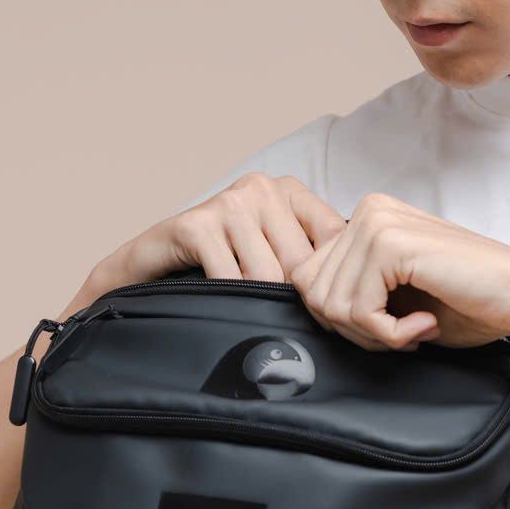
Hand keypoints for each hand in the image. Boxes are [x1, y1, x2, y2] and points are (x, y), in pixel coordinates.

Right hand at [59, 174, 347, 317]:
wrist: (150, 267)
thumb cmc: (220, 267)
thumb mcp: (274, 255)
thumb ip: (311, 261)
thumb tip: (360, 291)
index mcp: (289, 191)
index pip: (334, 238)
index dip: (330, 280)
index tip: (324, 310)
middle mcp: (262, 188)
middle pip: (301, 264)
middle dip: (292, 300)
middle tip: (282, 320)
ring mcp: (228, 202)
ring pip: (268, 276)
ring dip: (258, 303)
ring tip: (247, 308)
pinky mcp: (197, 223)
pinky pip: (231, 279)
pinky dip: (228, 301)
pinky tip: (219, 301)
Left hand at [286, 191, 509, 351]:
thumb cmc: (469, 302)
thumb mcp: (394, 297)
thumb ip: (351, 294)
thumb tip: (309, 309)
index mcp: (365, 219)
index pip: (307, 279)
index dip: (341, 320)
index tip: (388, 328)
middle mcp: (367, 211)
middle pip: (312, 292)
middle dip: (353, 330)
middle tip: (401, 334)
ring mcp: (376, 223)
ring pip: (330, 304)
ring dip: (374, 335)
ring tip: (415, 330)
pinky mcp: (390, 243)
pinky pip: (358, 310)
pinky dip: (390, 334)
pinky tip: (424, 325)